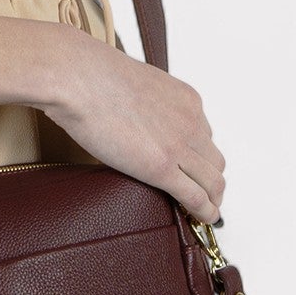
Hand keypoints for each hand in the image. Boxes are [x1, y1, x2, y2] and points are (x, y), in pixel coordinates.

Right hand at [40, 28, 224, 223]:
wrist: (80, 79)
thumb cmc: (92, 75)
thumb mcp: (137, 85)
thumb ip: (146, 103)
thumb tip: (133, 116)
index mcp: (185, 99)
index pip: (204, 133)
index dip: (199, 155)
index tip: (194, 165)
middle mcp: (190, 121)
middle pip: (214, 159)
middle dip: (210, 178)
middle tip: (205, 192)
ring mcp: (178, 145)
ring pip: (213, 180)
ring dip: (213, 198)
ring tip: (207, 209)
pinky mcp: (161, 168)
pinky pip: (195, 197)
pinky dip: (205, 211)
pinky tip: (203, 219)